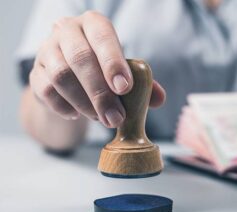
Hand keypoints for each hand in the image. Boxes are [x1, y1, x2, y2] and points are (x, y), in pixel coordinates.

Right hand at [30, 11, 164, 127]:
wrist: (70, 77)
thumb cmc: (103, 70)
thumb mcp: (123, 71)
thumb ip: (142, 83)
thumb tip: (159, 99)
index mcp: (94, 24)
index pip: (103, 37)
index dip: (113, 62)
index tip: (124, 88)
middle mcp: (67, 31)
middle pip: (80, 59)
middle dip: (100, 93)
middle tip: (115, 118)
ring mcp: (47, 50)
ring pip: (61, 76)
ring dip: (84, 103)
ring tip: (101, 119)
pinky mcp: (35, 73)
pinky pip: (46, 91)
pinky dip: (65, 107)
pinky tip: (79, 115)